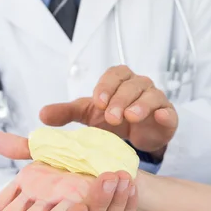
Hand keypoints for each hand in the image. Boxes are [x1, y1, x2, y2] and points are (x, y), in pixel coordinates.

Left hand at [40, 65, 177, 154]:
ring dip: (141, 104)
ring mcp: (156, 99)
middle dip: (120, 99)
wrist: (137, 136)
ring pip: (151, 95)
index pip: (114, 74)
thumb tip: (41, 115)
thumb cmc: (112, 118)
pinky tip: (160, 117)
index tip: (97, 102)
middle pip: (131, 84)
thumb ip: (66, 113)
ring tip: (130, 117)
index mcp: (119, 80)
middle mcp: (138, 85)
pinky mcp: (167, 116)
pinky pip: (169, 111)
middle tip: (111, 117)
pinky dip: (165, 112)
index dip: (106, 86)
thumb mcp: (88, 114)